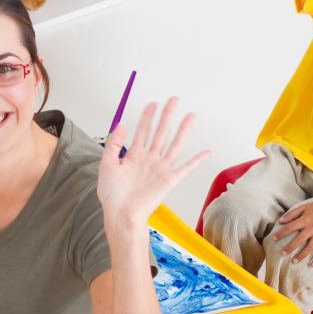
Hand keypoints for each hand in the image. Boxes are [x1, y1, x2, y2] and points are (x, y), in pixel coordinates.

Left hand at [97, 98, 209, 226]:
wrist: (121, 213)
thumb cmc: (112, 195)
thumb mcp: (106, 165)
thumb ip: (114, 144)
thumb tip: (122, 125)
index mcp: (134, 156)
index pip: (143, 130)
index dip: (147, 116)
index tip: (153, 103)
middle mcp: (149, 160)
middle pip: (161, 132)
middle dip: (167, 115)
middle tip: (173, 100)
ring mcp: (160, 169)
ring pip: (174, 144)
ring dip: (183, 130)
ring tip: (190, 116)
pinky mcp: (169, 180)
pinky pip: (186, 168)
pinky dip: (197, 160)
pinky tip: (206, 152)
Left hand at [272, 196, 312, 265]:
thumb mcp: (303, 207)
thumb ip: (292, 214)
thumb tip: (281, 221)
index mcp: (305, 220)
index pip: (290, 227)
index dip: (281, 233)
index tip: (274, 238)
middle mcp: (311, 228)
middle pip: (299, 240)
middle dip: (290, 247)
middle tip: (283, 253)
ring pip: (310, 247)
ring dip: (302, 255)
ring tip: (294, 261)